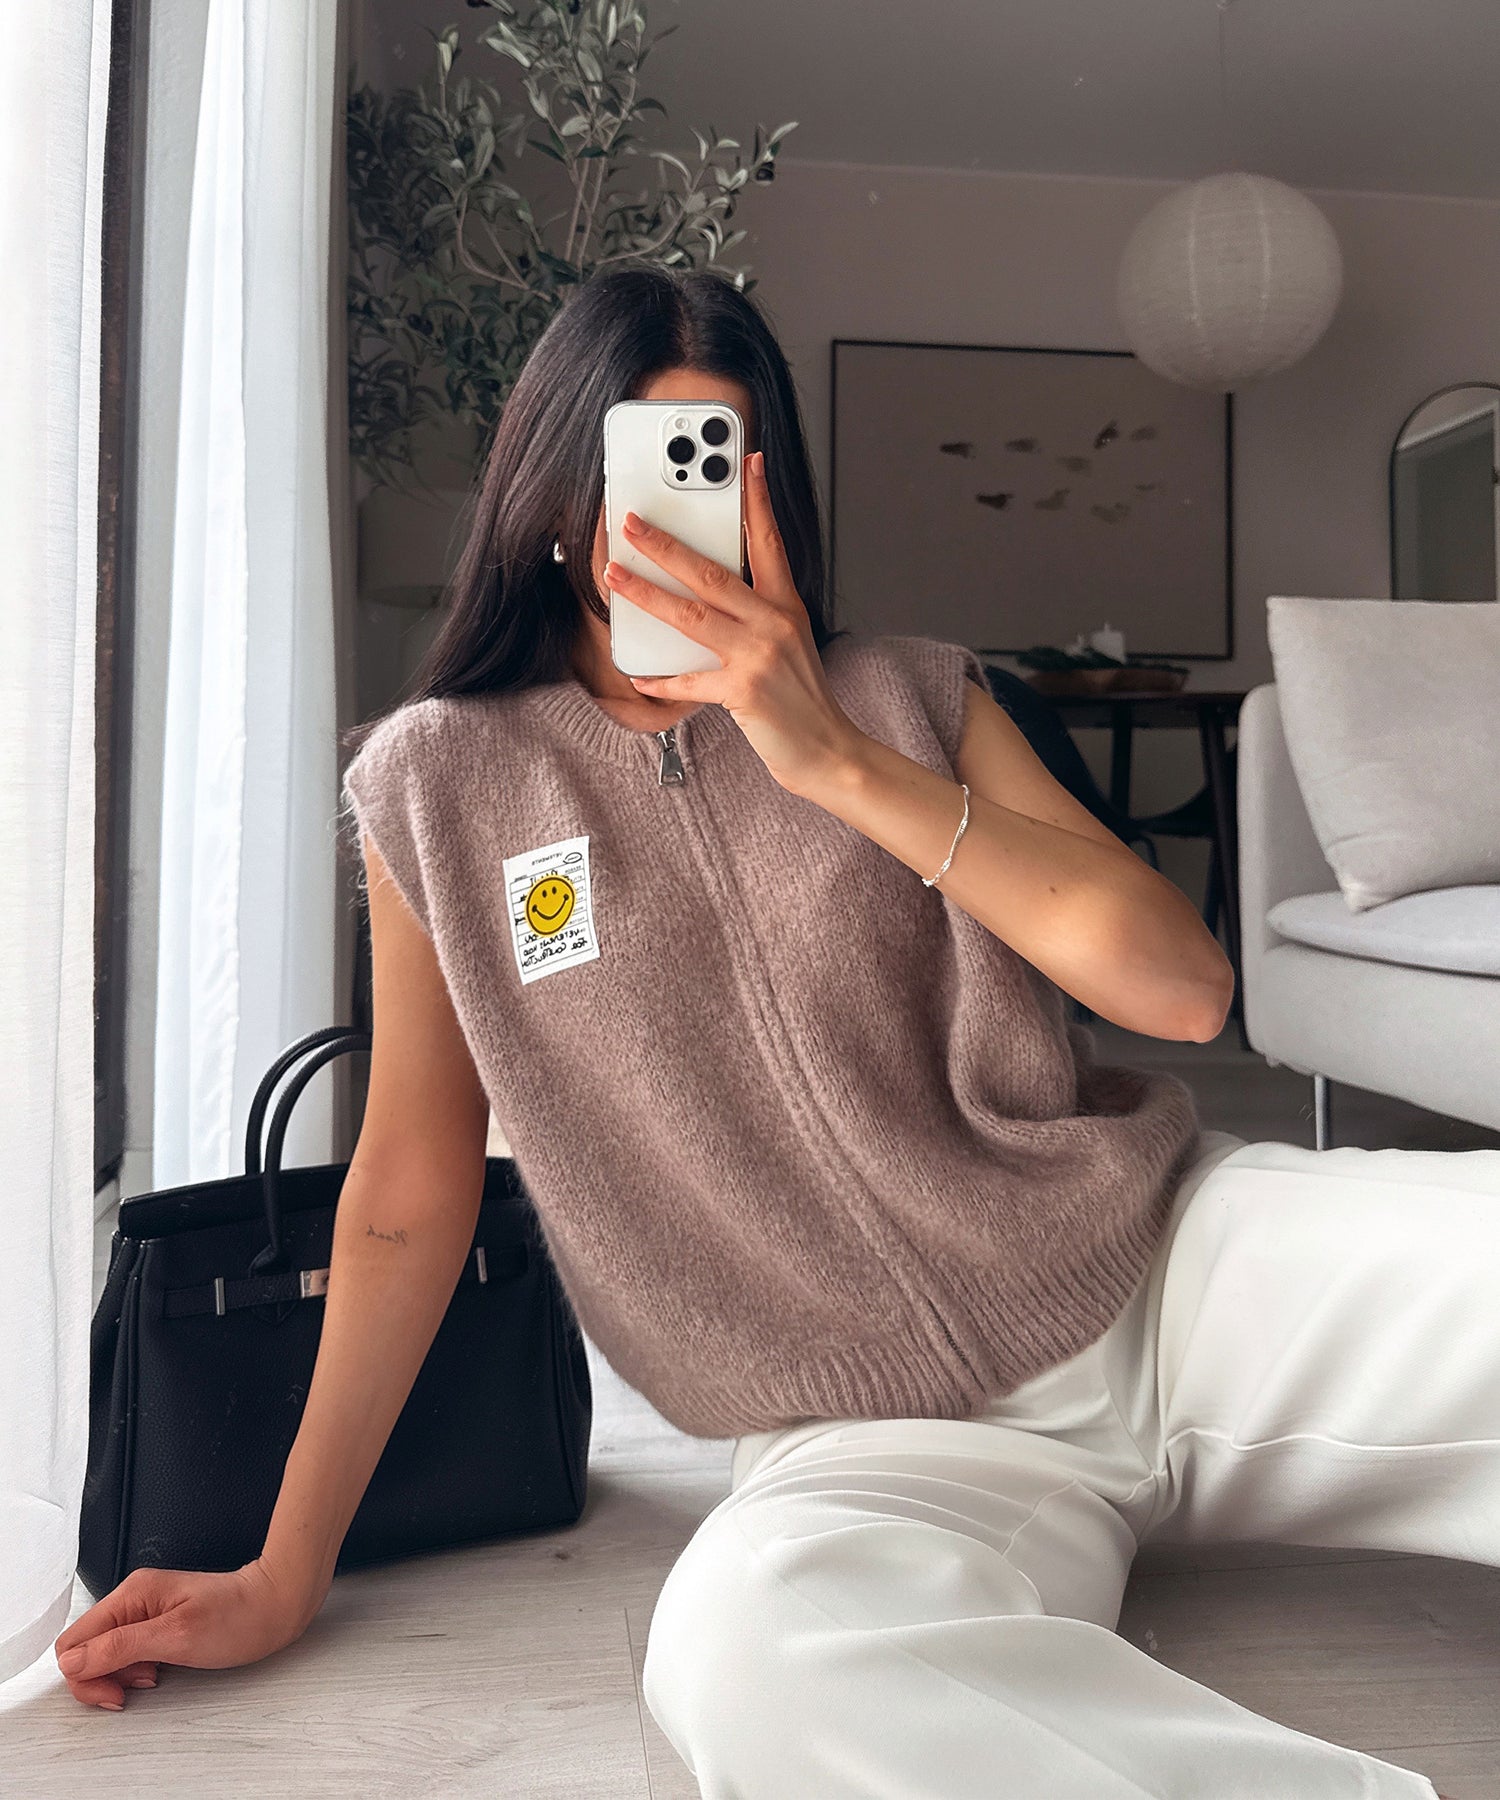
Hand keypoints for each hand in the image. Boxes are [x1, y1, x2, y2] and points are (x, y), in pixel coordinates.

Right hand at [53, 1557, 320, 1709]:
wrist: (277, 1604)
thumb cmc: (238, 1617)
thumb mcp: (176, 1637)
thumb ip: (120, 1647)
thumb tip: (72, 1661)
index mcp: (131, 1595)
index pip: (73, 1642)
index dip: (85, 1675)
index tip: (115, 1692)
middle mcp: (133, 1598)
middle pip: (85, 1649)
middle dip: (102, 1677)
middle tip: (138, 1687)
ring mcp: (146, 1610)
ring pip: (106, 1654)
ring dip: (122, 1675)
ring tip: (156, 1674)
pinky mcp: (160, 1622)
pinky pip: (129, 1652)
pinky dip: (137, 1669)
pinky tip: (161, 1670)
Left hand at [603, 449, 866, 796]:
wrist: (828, 751)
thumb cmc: (802, 698)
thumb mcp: (789, 644)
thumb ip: (753, 616)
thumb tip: (699, 596)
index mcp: (786, 607)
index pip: (769, 542)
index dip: (757, 501)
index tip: (747, 462)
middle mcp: (774, 624)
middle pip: (712, 573)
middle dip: (666, 545)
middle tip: (632, 523)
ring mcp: (759, 656)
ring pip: (691, 615)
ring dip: (647, 594)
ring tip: (614, 577)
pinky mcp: (744, 691)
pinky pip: (690, 682)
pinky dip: (662, 681)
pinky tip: (639, 675)